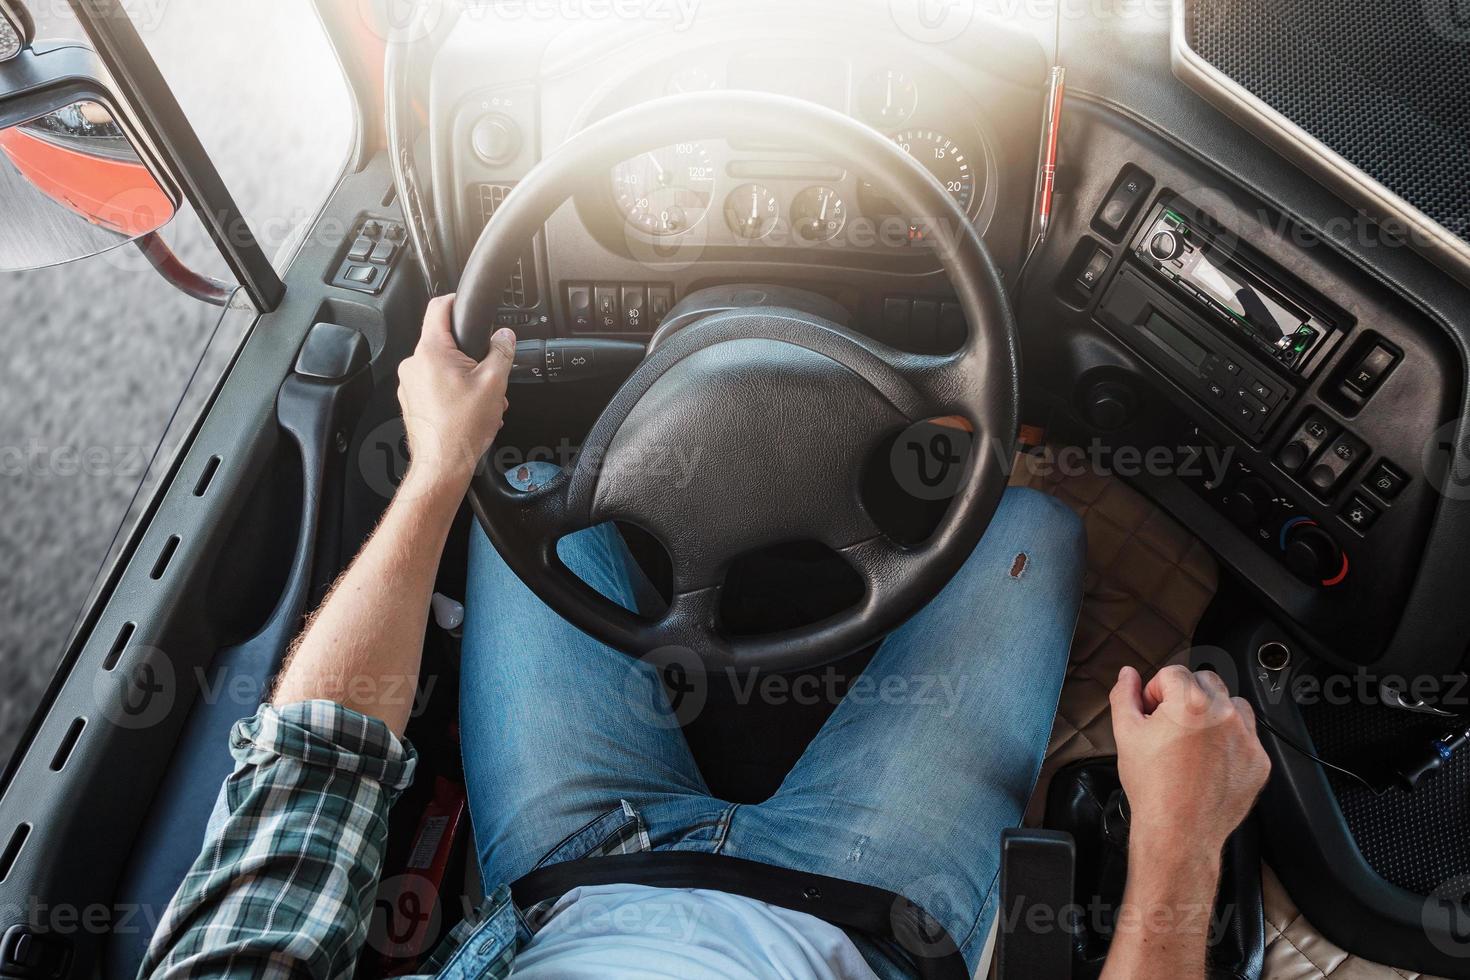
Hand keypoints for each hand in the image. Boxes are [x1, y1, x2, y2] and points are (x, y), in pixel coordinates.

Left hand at [395, 294, 514, 494]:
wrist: (442, 465)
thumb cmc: (461, 429)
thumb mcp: (493, 383)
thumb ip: (501, 352)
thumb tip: (504, 336)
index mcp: (432, 352)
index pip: (438, 307)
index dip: (455, 300)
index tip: (466, 303)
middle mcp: (414, 364)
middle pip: (445, 341)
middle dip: (470, 354)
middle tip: (487, 373)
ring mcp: (410, 383)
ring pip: (442, 366)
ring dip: (465, 377)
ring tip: (481, 400)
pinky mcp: (412, 400)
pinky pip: (435, 385)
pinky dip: (454, 392)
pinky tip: (469, 410)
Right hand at [1110, 665, 1270, 857]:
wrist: (1180, 832)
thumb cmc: (1152, 786)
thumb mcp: (1126, 734)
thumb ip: (1125, 696)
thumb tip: (1128, 675)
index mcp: (1190, 702)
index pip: (1173, 673)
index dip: (1156, 691)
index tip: (1152, 713)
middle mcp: (1224, 714)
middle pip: (1205, 681)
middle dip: (1185, 696)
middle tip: (1170, 725)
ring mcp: (1246, 737)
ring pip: (1231, 704)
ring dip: (1213, 712)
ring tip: (1193, 740)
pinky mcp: (1258, 760)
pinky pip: (1246, 736)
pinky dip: (1230, 741)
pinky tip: (1209, 761)